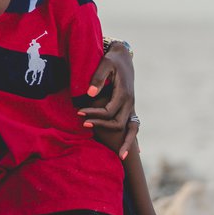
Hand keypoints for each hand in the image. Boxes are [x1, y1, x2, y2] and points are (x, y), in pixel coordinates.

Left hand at [78, 42, 136, 158]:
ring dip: (126, 142)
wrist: (123, 57)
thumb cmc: (111, 60)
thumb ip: (98, 78)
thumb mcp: (105, 64)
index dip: (94, 114)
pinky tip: (130, 152)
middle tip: (84, 125)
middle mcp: (130, 102)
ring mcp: (132, 106)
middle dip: (102, 126)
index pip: (109, 111)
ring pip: (132, 129)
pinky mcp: (129, 108)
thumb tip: (89, 94)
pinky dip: (132, 139)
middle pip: (118, 122)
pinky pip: (134, 127)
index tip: (79, 114)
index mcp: (124, 93)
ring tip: (120, 157)